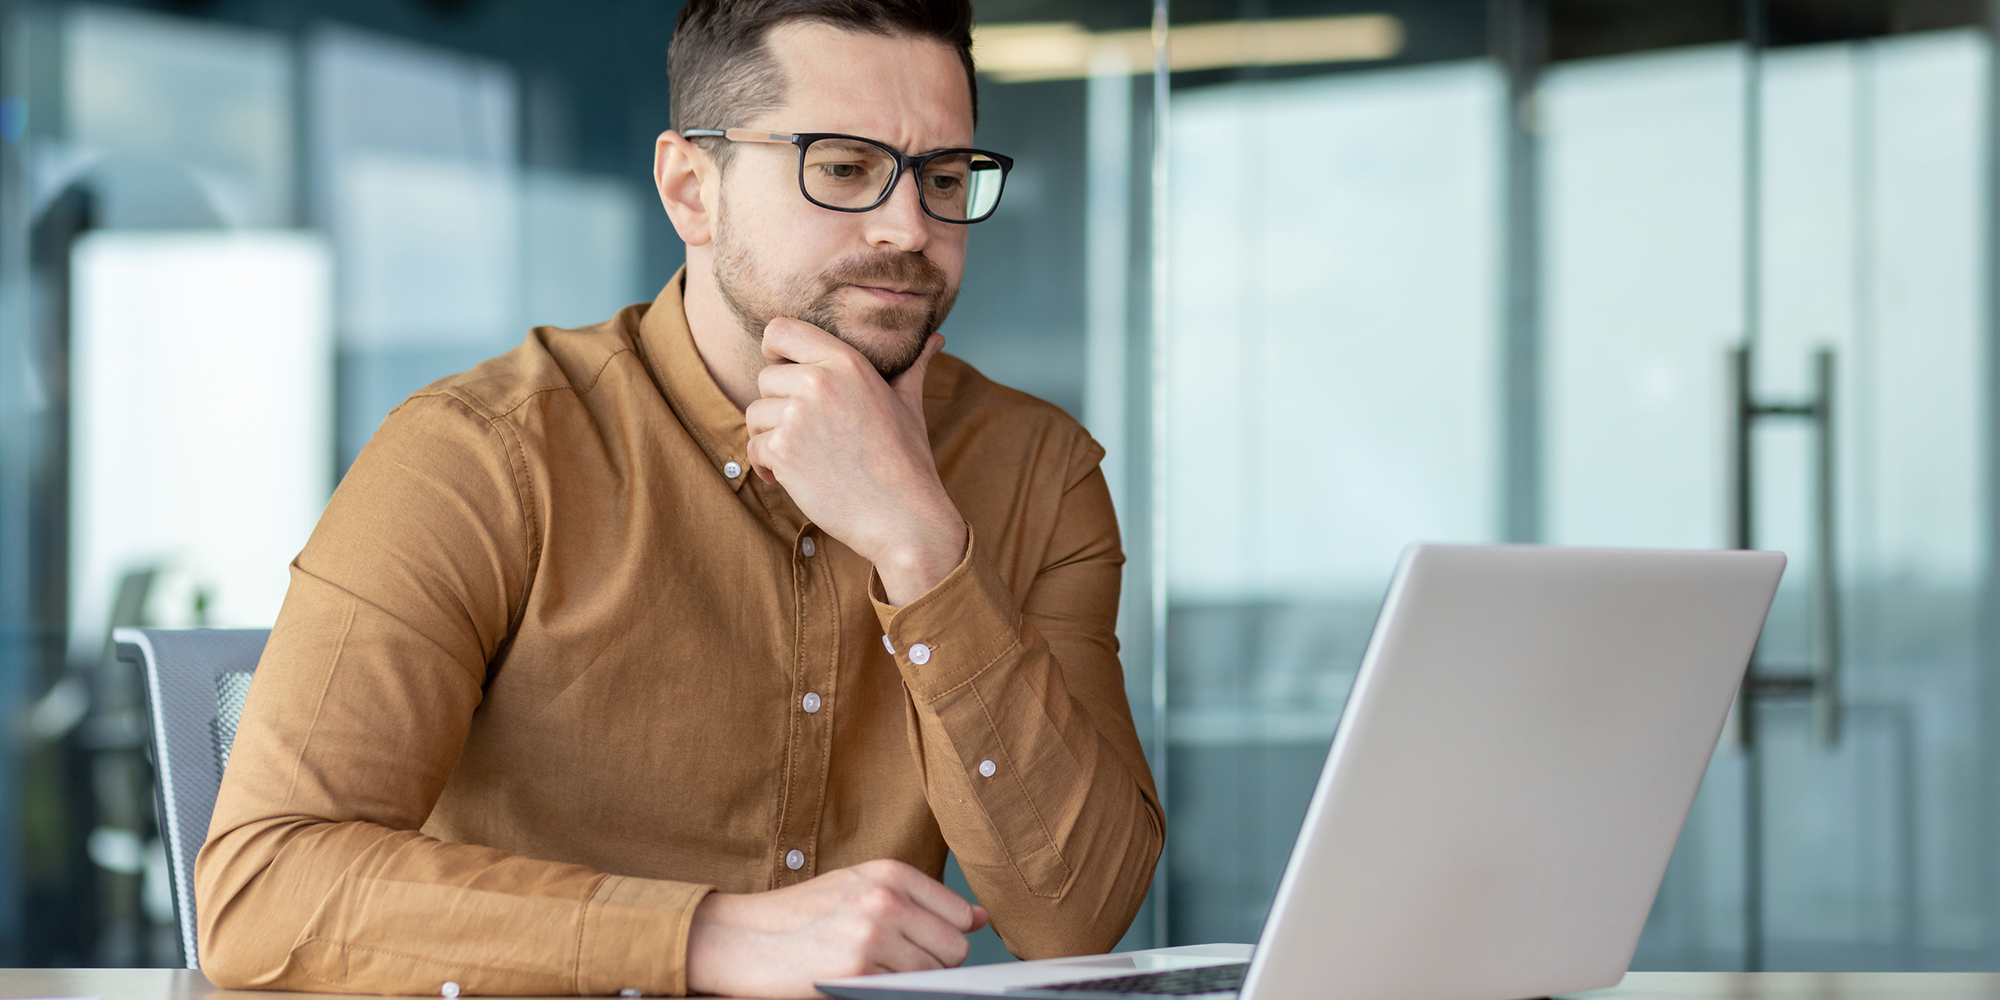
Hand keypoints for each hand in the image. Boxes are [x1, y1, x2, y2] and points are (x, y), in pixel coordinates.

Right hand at [684, 859, 990, 997]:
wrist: (739, 938)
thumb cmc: (800, 916)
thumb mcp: (859, 889)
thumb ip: (920, 900)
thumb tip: (979, 918)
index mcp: (890, 873)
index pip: (960, 916)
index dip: (947, 939)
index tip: (927, 948)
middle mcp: (885, 898)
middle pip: (954, 949)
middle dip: (934, 964)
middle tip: (892, 964)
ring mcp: (872, 935)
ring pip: (933, 975)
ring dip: (909, 981)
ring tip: (870, 971)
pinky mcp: (856, 970)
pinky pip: (903, 990)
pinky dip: (887, 991)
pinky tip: (858, 981)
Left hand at [745, 320, 967, 604]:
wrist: (903, 517)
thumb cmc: (907, 461)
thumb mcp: (909, 405)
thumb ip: (912, 367)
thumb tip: (936, 339)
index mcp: (847, 361)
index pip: (780, 330)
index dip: (775, 350)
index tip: (786, 372)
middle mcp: (818, 381)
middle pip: (765, 378)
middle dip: (778, 407)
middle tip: (809, 434)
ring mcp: (797, 415)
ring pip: (756, 415)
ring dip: (772, 438)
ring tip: (806, 458)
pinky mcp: (783, 450)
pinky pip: (754, 448)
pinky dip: (768, 467)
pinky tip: (796, 479)